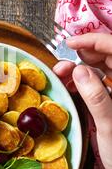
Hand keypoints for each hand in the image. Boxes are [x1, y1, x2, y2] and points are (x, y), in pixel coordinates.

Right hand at [53, 33, 111, 168]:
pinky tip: (70, 85)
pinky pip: (100, 84)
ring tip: (61, 75)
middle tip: (62, 64)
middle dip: (84, 55)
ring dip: (81, 68)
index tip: (70, 43)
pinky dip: (84, 82)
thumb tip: (79, 71)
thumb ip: (97, 97)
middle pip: (109, 57)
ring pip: (103, 70)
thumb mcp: (109, 127)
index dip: (94, 41)